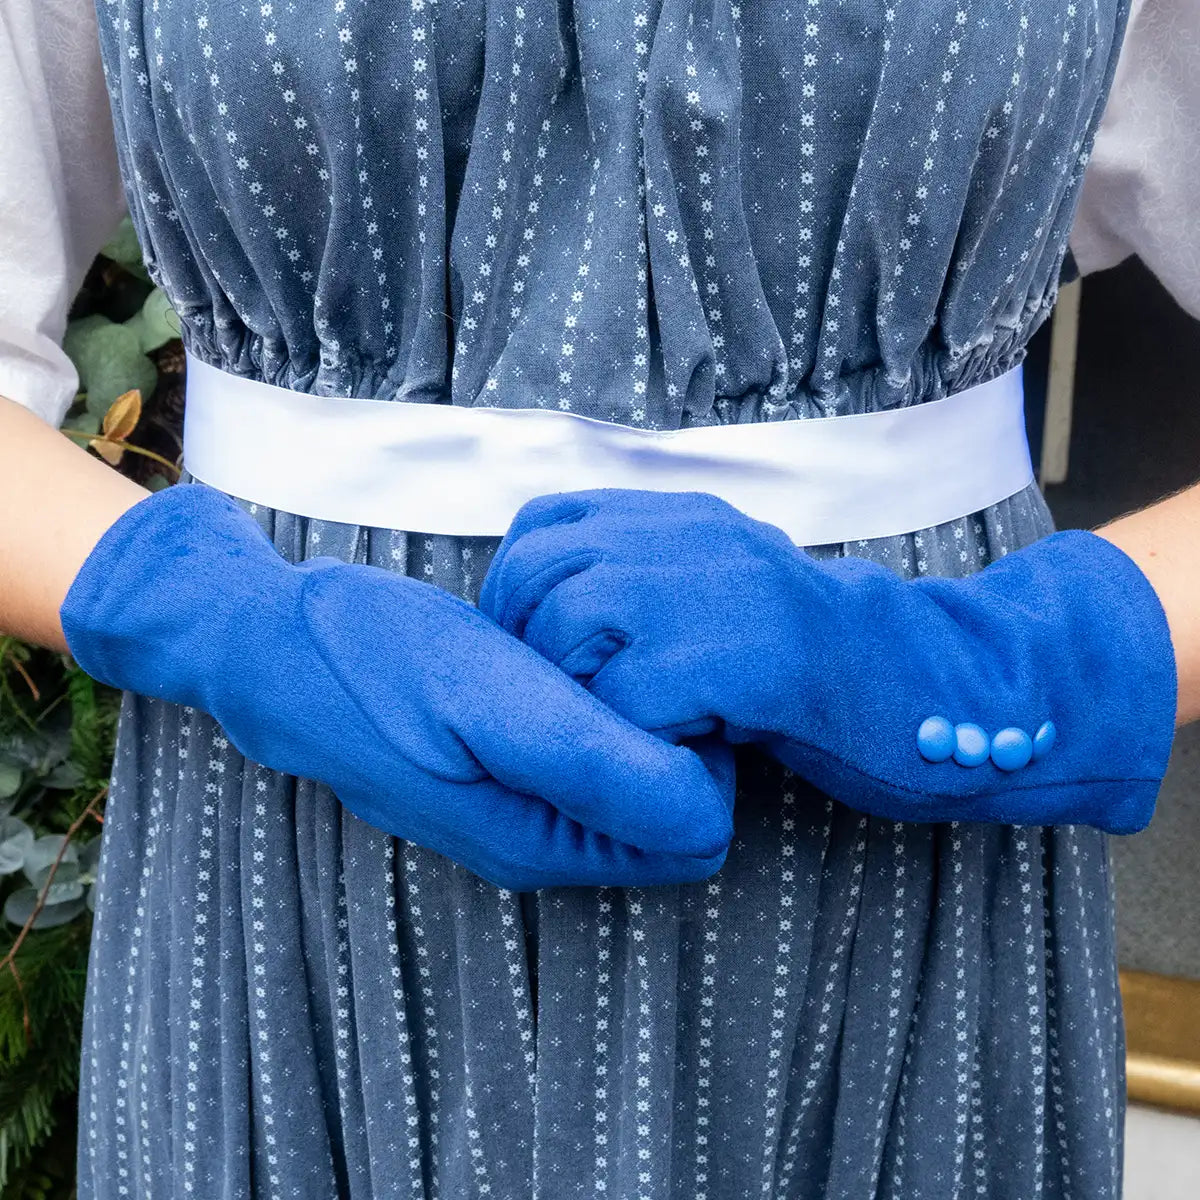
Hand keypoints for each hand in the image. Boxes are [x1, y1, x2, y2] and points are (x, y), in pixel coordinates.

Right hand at [60, 484, 733, 888]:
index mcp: (546, 843)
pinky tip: (556, 652)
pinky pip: (589, 746)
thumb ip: (598, 765)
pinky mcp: (503, 766)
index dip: (697, 749)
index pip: (698, 827)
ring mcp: (520, 804)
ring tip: (583, 648)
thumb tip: (712, 818)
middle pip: (672, 805)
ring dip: (633, 709)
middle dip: (671, 730)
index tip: (651, 679)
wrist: (275, 641)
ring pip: (634, 772)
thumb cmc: (372, 661)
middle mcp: (541, 839)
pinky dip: (595, 698)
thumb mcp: (488, 699)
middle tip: (619, 656)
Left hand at [481, 489, 1177, 831]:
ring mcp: (720, 589)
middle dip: (532, 649)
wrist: (935, 687)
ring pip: (566, 630)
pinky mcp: (747, 657)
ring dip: (581, 692)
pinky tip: (682, 746)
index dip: (519, 595)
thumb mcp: (724, 590)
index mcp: (684, 518)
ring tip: (638, 724)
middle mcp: (693, 536)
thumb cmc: (818, 662)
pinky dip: (634, 735)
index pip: (540, 527)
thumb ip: (648, 577)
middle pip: (536, 576)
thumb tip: (549, 605)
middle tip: (583, 703)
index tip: (549, 654)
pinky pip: (627, 699)